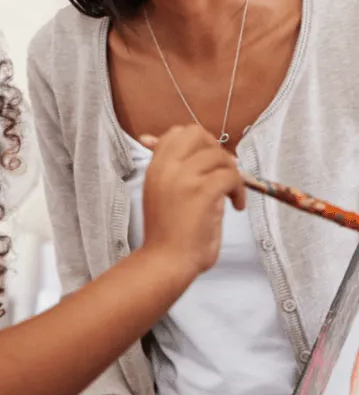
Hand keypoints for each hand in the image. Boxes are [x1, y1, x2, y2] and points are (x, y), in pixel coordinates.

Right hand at [141, 125, 244, 277]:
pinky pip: (230, 176)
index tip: (207, 165)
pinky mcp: (201, 191)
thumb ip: (176, 173)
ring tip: (231, 195)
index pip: (176, 133)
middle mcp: (165, 167)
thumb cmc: (167, 235)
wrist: (165, 261)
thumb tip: (192, 157)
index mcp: (155, 168)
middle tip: (221, 175)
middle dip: (216, 150)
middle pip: (197, 134)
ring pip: (218, 155)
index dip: (198, 144)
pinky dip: (239, 191)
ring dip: (231, 173)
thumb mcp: (163, 194)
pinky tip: (236, 206)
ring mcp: (182, 177)